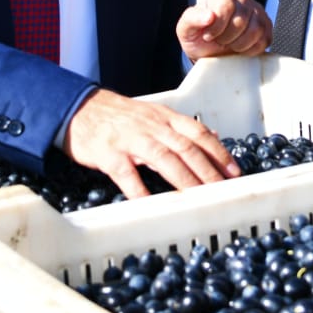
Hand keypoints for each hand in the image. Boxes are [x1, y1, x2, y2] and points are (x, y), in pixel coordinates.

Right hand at [66, 91, 240, 199]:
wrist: (78, 108)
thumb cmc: (117, 115)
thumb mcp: (152, 113)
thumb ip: (181, 127)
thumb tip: (213, 137)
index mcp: (164, 117)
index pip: (198, 133)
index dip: (219, 153)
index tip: (234, 172)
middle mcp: (151, 126)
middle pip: (186, 148)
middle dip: (208, 171)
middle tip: (223, 190)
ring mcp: (130, 140)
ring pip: (164, 159)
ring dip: (185, 180)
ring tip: (199, 198)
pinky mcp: (109, 154)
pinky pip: (127, 175)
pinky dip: (140, 191)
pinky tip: (150, 204)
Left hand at [176, 0, 271, 58]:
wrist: (210, 52)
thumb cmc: (198, 38)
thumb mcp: (186, 30)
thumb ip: (192, 19)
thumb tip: (209, 16)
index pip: (226, 6)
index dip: (217, 27)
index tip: (209, 35)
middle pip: (241, 20)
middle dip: (227, 38)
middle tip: (219, 40)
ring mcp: (257, 11)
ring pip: (256, 29)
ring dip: (239, 44)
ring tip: (229, 44)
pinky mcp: (267, 26)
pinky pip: (264, 40)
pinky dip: (251, 50)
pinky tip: (240, 47)